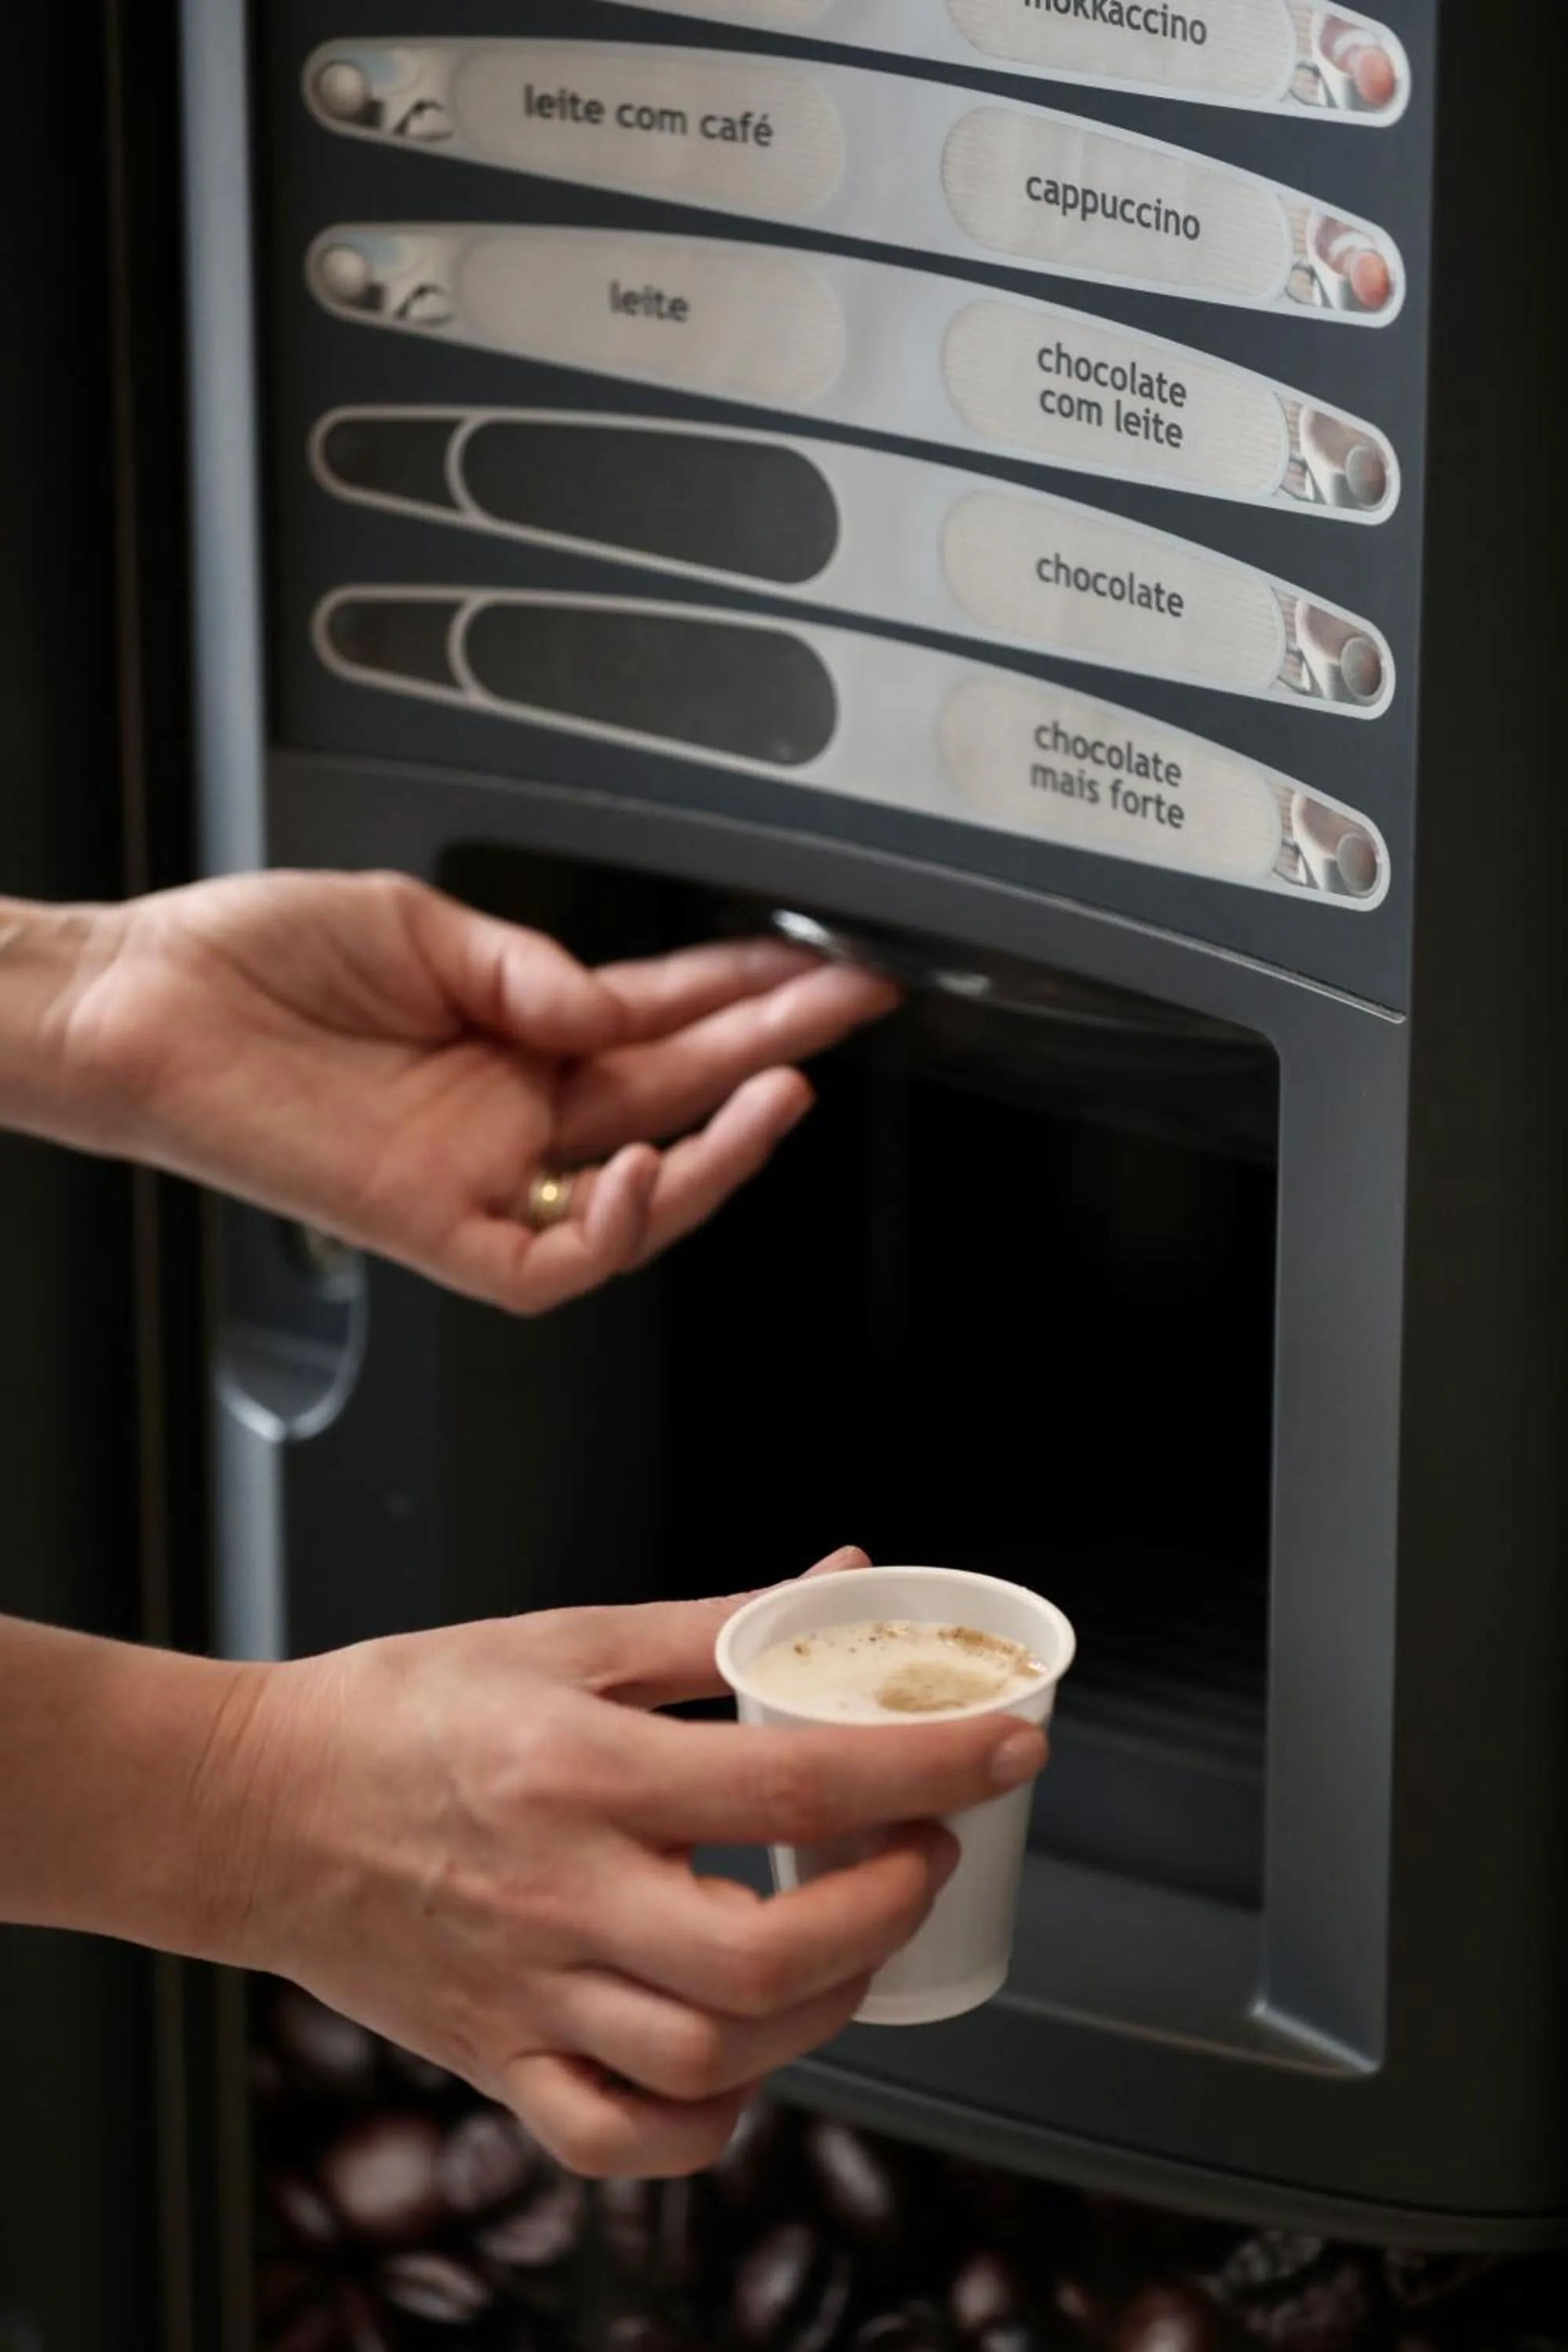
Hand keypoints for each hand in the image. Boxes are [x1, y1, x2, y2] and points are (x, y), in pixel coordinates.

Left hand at [42, 870, 895, 1310]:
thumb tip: (618, 1003)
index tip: (815, 963)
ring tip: (785, 1086)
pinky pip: (552, 1259)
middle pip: (672, 1091)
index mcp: (513, 1031)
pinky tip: (652, 1164)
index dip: (742, 994)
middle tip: (849, 1004)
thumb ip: (528, 970)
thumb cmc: (251, 961)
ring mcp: (479, 1172)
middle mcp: (510, 1109)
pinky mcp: (434, 1226)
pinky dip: (614, 1225)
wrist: (141, 1005)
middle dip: (769, 1045)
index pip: (658, 1018)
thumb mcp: (414, 925)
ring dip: (720, 1146)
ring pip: (638, 1195)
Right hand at [225, 1549, 1047, 2177]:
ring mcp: (528, 1995)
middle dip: (886, 1909)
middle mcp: (559, 1895)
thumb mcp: (563, 1636)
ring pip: (710, 2056)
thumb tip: (838, 1581)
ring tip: (849, 1940)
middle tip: (922, 1852)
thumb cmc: (402, 1709)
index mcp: (581, 1769)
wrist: (253, 1806)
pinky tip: (743, 2055)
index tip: (1009, 1745)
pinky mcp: (497, 2060)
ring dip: (821, 2009)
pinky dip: (706, 2118)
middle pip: (765, 1958)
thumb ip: (714, 1624)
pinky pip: (618, 2137)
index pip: (796, 1786)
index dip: (929, 1766)